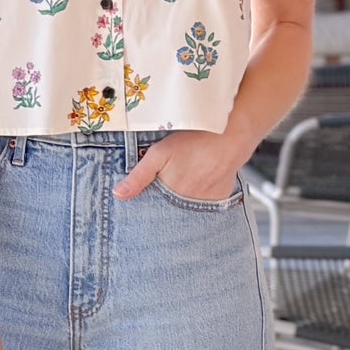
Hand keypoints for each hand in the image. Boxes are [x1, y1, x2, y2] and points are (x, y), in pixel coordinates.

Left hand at [113, 131, 244, 204]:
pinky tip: (198, 185)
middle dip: (164, 209)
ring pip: (188, 211)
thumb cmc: (195, 140)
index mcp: (171, 194)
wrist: (231, 136)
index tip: (140, 210)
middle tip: (169, 187)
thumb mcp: (160, 153)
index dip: (146, 208)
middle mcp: (188, 203)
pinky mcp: (219, 199)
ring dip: (182, 205)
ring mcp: (206, 204)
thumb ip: (139, 175)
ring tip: (184, 185)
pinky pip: (205, 206)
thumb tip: (118, 194)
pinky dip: (199, 201)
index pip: (153, 212)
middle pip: (171, 213)